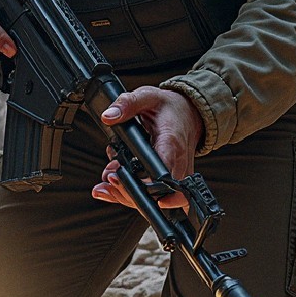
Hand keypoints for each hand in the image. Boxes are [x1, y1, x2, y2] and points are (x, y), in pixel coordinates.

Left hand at [93, 85, 204, 211]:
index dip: (145, 187)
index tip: (121, 180)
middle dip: (128, 193)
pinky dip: (133, 194)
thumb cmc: (171, 108)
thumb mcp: (148, 97)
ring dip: (127, 196)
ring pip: (156, 199)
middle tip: (107, 179)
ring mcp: (176, 175)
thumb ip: (127, 103)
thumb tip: (109, 116)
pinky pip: (155, 194)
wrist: (190, 114)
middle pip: (158, 194)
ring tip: (105, 184)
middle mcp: (177, 164)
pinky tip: (113, 187)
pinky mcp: (171, 180)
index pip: (164, 175)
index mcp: (172, 144)